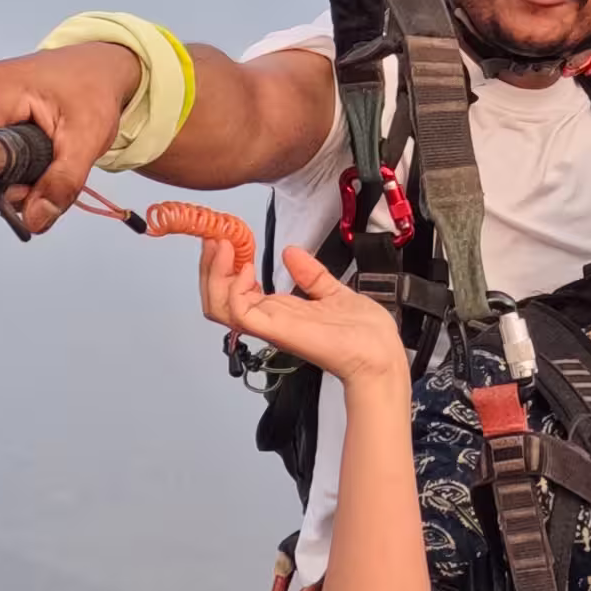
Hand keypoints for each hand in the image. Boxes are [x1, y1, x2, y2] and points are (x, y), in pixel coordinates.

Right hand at [0, 43, 138, 235]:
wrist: (95, 66)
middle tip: (44, 165)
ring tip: (37, 145)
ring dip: (4, 165)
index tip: (30, 185)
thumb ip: (62, 183)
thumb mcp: (87, 139)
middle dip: (6, 177)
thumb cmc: (92, 91)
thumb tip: (34, 219)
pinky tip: (23, 140)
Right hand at [197, 239, 409, 401]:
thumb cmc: (363, 333)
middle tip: (215, 238)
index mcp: (280, 310)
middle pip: (217, 298)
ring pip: (219, 306)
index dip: (224, 265)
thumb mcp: (334, 292)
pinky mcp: (279, 330)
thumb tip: (292, 253)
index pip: (233, 291)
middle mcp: (270, 318)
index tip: (227, 237)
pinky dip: (235, 289)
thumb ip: (310, 274)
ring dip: (214, 273)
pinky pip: (241, 313)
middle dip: (210, 266)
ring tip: (224, 246)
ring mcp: (272, 325)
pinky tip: (247, 268)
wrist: (380, 353)